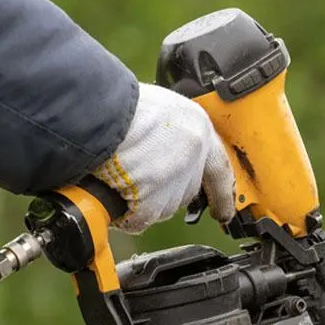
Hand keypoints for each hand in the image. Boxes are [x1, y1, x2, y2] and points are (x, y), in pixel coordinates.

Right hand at [92, 83, 234, 233]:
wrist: (99, 112)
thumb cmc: (118, 105)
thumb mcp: (158, 108)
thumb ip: (170, 132)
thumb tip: (163, 149)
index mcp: (197, 127)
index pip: (219, 168)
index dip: (222, 192)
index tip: (225, 211)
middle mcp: (193, 154)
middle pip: (186, 191)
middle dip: (164, 191)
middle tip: (139, 182)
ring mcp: (175, 178)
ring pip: (164, 207)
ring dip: (141, 201)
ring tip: (118, 176)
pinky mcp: (153, 198)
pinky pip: (141, 219)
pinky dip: (126, 214)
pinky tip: (113, 194)